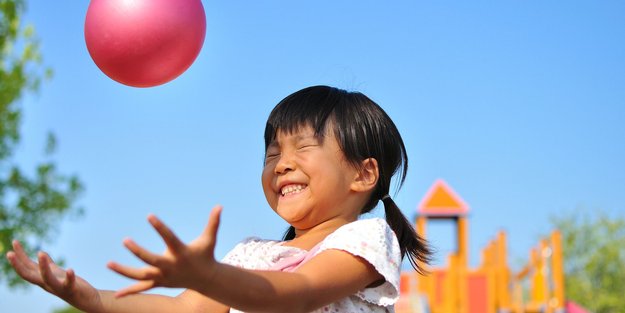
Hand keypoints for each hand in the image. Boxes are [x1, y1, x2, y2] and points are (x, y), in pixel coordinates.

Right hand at [6, 241, 100, 310]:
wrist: (86, 299)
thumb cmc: (70, 285)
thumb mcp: (57, 273)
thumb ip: (49, 264)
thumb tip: (40, 252)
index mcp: (43, 278)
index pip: (27, 267)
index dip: (20, 256)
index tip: (14, 241)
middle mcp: (47, 284)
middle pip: (29, 275)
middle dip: (18, 265)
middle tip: (9, 253)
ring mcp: (58, 288)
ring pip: (46, 279)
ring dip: (43, 267)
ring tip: (41, 253)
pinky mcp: (71, 290)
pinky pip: (69, 284)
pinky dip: (69, 277)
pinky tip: (70, 269)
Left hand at [108, 205, 222, 296]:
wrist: (206, 279)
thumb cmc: (205, 254)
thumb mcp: (209, 239)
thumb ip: (213, 223)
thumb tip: (219, 206)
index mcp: (180, 252)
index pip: (168, 238)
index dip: (160, 227)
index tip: (149, 216)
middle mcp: (170, 266)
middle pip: (151, 260)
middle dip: (138, 252)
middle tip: (125, 240)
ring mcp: (163, 277)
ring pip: (141, 276)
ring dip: (124, 271)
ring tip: (108, 264)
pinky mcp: (159, 283)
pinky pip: (142, 288)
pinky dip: (129, 291)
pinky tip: (116, 295)